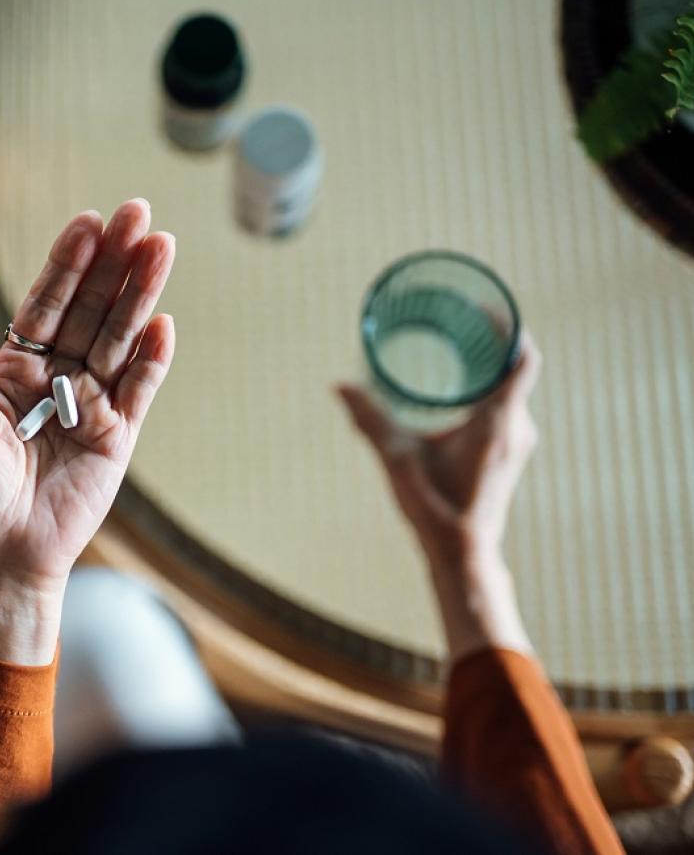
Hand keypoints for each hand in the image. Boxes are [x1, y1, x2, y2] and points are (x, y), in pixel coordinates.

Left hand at [0, 199, 174, 662]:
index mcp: (11, 371)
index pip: (44, 304)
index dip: (66, 263)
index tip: (88, 221)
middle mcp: (53, 380)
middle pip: (89, 309)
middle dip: (114, 262)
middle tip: (140, 213)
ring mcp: (89, 406)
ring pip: (119, 338)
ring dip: (140, 294)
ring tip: (162, 246)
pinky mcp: (116, 438)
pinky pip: (138, 391)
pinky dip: (151, 358)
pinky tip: (164, 322)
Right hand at [337, 334, 541, 659]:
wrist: (463, 554)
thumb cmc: (435, 509)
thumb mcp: (397, 460)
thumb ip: (370, 420)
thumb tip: (340, 386)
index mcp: (498, 422)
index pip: (522, 358)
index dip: (508, 326)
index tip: (482, 308)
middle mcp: (516, 427)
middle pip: (516, 367)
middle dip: (491, 339)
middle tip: (459, 318)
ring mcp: (517, 441)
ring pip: (512, 387)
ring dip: (490, 364)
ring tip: (458, 344)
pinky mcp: (508, 453)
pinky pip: (507, 405)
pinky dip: (488, 386)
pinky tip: (461, 385)